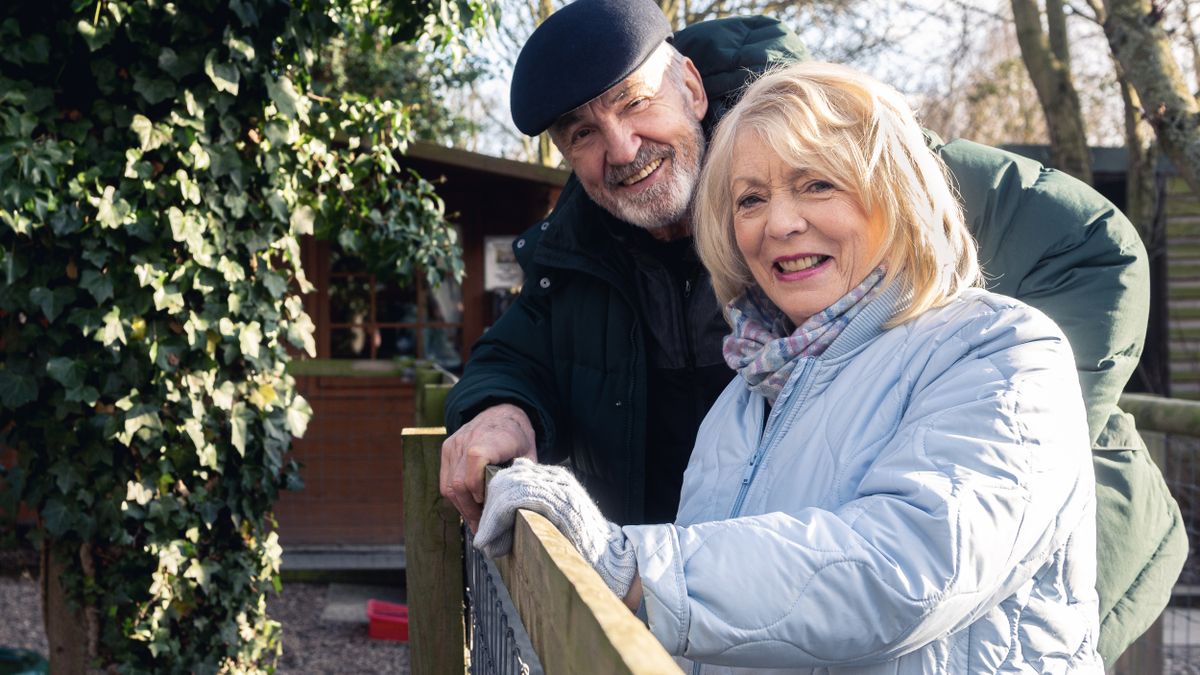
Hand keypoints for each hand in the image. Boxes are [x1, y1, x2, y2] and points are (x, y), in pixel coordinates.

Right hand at [440, 403, 536, 531]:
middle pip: (459, 481)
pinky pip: (445, 480)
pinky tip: (468, 506)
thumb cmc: (517, 436)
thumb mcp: (529, 454)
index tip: (487, 504)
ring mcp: (454, 444)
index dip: (478, 486)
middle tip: (482, 527)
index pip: (476, 459)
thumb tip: (523, 507)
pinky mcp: (446, 449)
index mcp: (492, 438)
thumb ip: (524, 477)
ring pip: (449, 485)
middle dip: (470, 509)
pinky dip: (456, 496)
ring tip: (475, 521)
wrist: (501, 411)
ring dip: (462, 507)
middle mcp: (468, 439)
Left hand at [474, 459, 638, 599]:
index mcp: (554, 478)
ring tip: (486, 543)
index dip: (495, 500)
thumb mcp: (550, 521)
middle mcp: (555, 476)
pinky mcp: (557, 501)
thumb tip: (498, 507)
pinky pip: (516, 499)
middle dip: (490, 508)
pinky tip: (491, 541)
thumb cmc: (579, 547)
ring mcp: (558, 486)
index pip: (513, 474)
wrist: (609, 560)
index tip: (488, 530)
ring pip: (508, 488)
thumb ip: (530, 509)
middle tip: (484, 539)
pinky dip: (497, 521)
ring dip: (490, 518)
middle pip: (507, 478)